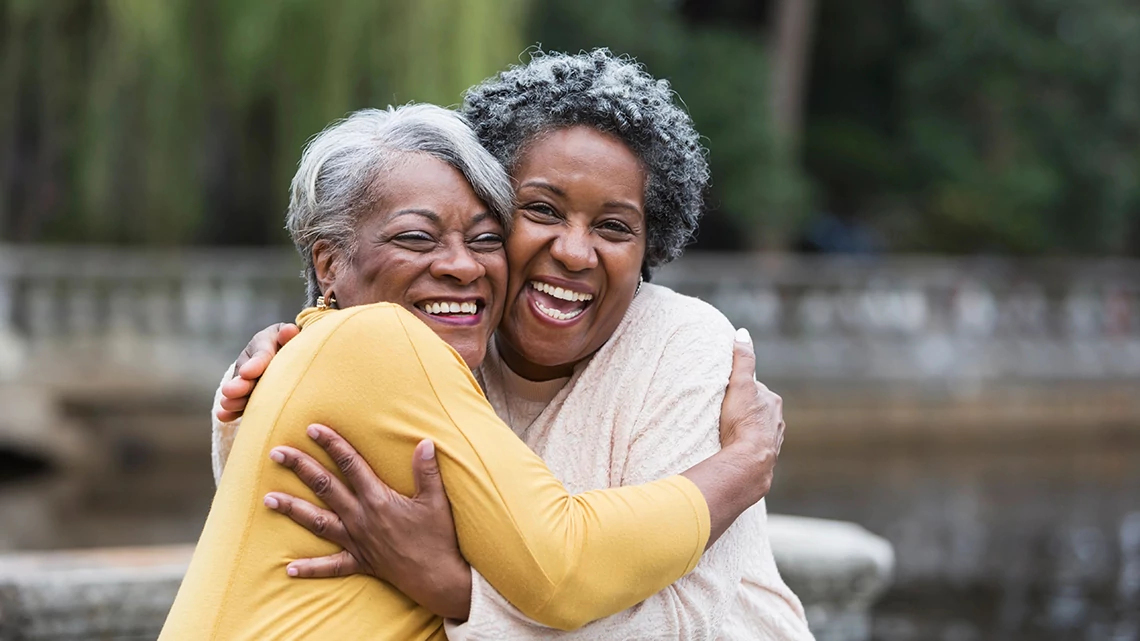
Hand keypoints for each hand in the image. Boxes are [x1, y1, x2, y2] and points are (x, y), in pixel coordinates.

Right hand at [216, 322, 299, 421]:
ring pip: (241, 391)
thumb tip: (289, 331)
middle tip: (230, 392)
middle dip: (240, 384)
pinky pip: (240, 402)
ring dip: (234, 399)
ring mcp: (247, 379)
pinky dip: (232, 410)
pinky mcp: (247, 395)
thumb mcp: (291, 336)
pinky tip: (224, 416)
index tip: (247, 373)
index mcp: (265, 342)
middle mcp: (252, 360)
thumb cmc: (293, 343)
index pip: (262, 354)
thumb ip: (290, 335)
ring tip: (228, 405)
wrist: (288, 351)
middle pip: (247, 375)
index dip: (256, 364)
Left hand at [263, 424, 471, 620]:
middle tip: (276, 452)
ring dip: (292, 510)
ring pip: (317, 522)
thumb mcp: (435, 500)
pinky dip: (310, 568)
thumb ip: (427, 470)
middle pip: (325, 487)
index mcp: (378, 499)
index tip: (312, 428)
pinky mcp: (360, 562)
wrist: (437, 578)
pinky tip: (289, 568)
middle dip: (300, 468)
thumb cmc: (438, 537)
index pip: (350, 465)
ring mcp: (357, 541)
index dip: (332, 444)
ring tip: (268, 499)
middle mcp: (361, 518)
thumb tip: (424, 441)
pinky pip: (331, 567)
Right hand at [718, 328, 784, 491]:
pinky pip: (756, 448)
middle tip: (723, 414)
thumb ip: (742, 359)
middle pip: (758, 410)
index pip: (755, 389)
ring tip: (728, 433)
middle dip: (744, 410)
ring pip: (758, 430)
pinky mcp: (766, 458)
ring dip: (746, 430)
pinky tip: (736, 450)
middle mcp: (777, 421)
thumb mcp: (740, 384)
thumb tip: (742, 333)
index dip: (740, 389)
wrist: (749, 461)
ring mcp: (773, 441)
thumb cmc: (743, 421)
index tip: (725, 393)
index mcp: (773, 402)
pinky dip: (747, 447)